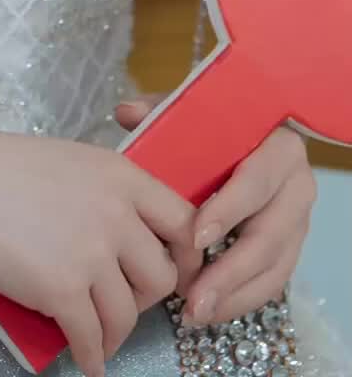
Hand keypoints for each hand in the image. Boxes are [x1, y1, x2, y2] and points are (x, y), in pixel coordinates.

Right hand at [0, 119, 197, 376]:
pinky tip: (86, 362)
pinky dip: (92, 358)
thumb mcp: (65, 163)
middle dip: (146, 298)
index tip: (173, 273)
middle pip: (162, 275)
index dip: (185, 255)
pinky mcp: (62, 291)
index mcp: (120, 174)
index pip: (184, 222)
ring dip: (116, 334)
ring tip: (99, 339)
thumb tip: (121, 236)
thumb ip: (102, 194)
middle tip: (123, 302)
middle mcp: (116, 213)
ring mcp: (91, 254)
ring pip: (128, 314)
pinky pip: (93, 340)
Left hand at [115, 96, 315, 325]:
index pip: (257, 181)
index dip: (229, 210)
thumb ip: (164, 112)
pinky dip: (240, 300)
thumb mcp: (196, 114)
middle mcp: (297, 187)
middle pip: (268, 235)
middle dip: (230, 271)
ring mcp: (298, 222)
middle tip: (192, 295)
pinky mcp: (291, 249)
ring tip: (195, 313)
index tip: (196, 237)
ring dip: (234, 295)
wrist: (256, 139)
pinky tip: (208, 311)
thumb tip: (126, 112)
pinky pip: (272, 282)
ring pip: (274, 268)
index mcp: (279, 147)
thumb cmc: (220, 126)